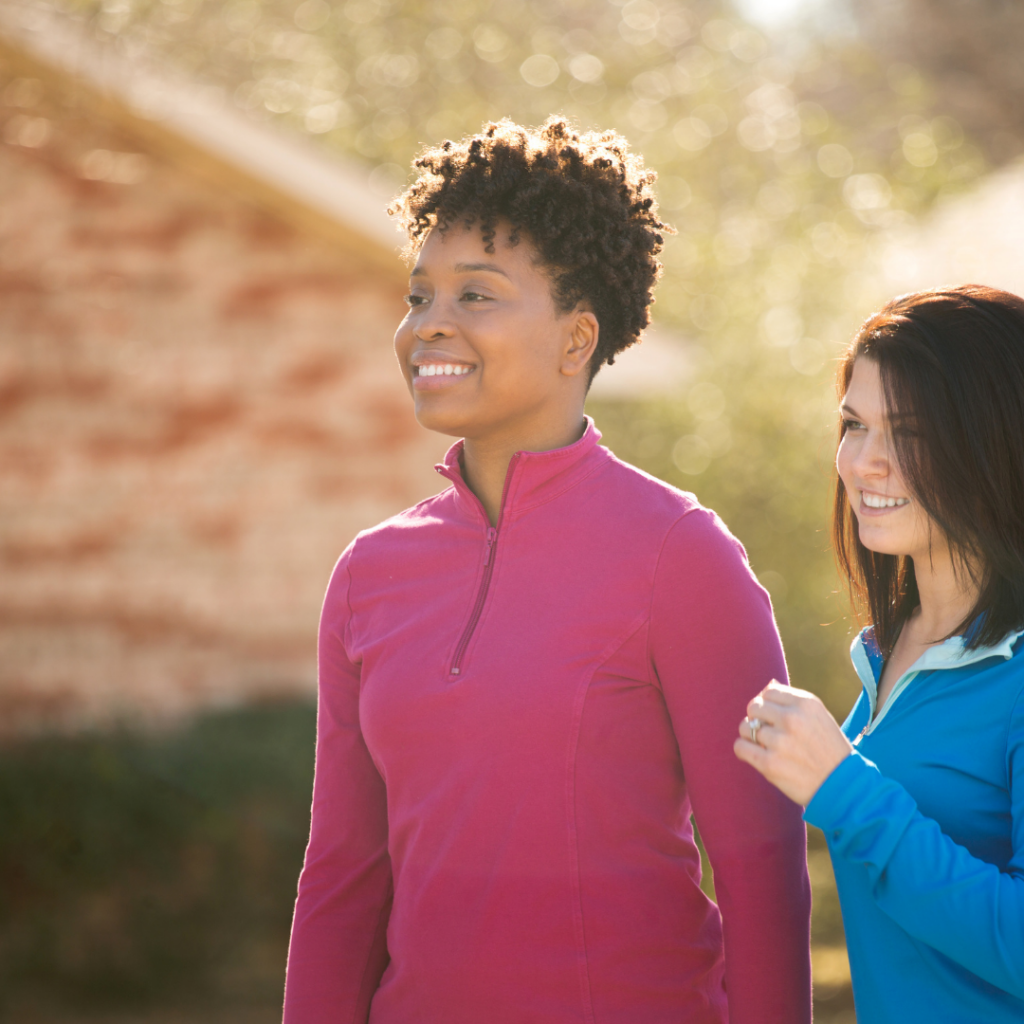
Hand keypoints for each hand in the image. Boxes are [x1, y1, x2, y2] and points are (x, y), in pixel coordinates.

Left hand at [734, 680, 853, 806]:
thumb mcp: (819, 717)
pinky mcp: (769, 763)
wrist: (843, 786)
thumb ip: (793, 701)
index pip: (768, 692)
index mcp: (806, 703)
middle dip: (756, 719)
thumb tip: (768, 685)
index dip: (767, 704)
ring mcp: (780, 741)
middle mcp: (792, 719)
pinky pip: (740, 747)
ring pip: (744, 728)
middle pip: (754, 707)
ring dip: (750, 736)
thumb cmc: (829, 749)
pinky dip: (744, 750)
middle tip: (766, 732)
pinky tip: (755, 754)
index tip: (772, 717)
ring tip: (763, 745)